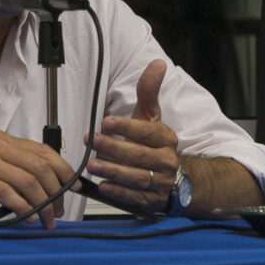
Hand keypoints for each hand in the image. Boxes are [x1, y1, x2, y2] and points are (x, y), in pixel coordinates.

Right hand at [0, 131, 77, 226]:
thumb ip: (12, 172)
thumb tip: (43, 190)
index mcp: (1, 141)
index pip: (43, 152)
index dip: (63, 170)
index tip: (74, 188)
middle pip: (40, 166)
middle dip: (56, 192)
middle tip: (58, 213)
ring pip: (27, 180)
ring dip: (42, 204)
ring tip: (45, 221)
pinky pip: (5, 192)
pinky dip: (22, 207)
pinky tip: (27, 218)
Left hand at [89, 59, 180, 212]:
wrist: (172, 176)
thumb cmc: (153, 142)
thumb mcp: (151, 116)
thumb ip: (149, 91)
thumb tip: (157, 64)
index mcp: (166, 138)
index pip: (146, 132)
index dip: (126, 127)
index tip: (105, 122)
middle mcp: (166, 160)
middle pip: (140, 155)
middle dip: (114, 149)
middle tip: (93, 142)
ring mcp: (161, 181)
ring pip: (137, 178)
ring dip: (114, 172)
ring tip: (93, 166)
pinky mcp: (153, 200)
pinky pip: (136, 197)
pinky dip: (119, 193)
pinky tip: (103, 187)